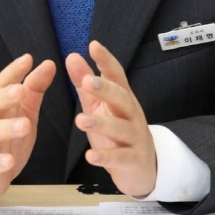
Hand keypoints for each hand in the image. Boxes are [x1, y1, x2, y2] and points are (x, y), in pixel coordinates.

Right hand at [0, 54, 55, 202]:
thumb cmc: (6, 140)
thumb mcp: (24, 112)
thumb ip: (34, 89)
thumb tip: (49, 63)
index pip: (3, 83)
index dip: (14, 71)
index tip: (28, 59)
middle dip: (5, 96)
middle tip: (20, 90)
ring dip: (7, 128)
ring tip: (24, 125)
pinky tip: (9, 161)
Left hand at [66, 40, 155, 196]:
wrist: (143, 168)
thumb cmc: (117, 132)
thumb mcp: (99, 106)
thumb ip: (85, 84)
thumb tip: (71, 56)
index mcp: (123, 98)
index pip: (117, 75)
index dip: (106, 60)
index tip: (93, 46)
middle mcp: (132, 114)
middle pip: (122, 98)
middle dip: (106, 89)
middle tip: (87, 81)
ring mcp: (135, 138)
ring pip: (121, 129)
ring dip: (101, 124)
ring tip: (80, 121)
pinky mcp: (134, 161)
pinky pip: (121, 159)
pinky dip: (106, 158)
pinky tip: (91, 156)